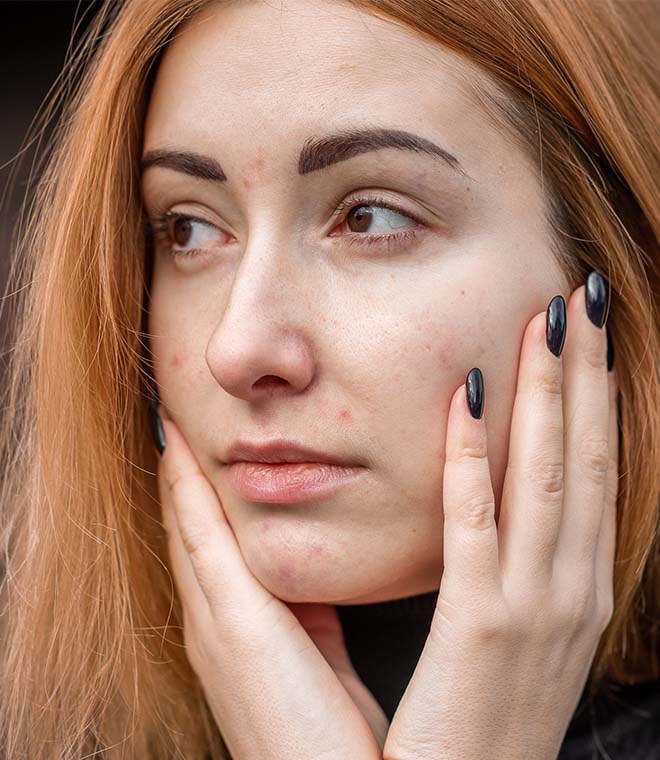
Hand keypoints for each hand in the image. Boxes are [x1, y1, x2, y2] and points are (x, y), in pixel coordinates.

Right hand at [156, 409, 387, 759]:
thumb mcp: (319, 662)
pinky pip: (202, 538)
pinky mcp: (234, 623)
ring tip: (172, 425)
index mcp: (235, 630)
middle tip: (175, 424)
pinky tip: (181, 448)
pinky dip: (188, 492)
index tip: (199, 453)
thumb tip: (319, 588)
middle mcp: (211, 622)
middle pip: (188, 532)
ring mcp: (214, 622)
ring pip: (187, 528)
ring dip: (179, 475)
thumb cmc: (330, 734)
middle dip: (180, 479)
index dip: (200, 499)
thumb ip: (314, 621)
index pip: (209, 549)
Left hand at [383, 279, 618, 759]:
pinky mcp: (482, 629)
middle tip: (579, 298)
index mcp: (574, 590)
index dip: (595, 400)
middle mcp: (571, 591)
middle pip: (586, 458)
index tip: (584, 339)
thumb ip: (503, 564)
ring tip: (547, 319)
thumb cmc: (475, 718)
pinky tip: (463, 396)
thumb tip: (486, 496)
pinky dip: (473, 458)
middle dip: (584, 373)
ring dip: (549, 391)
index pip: (593, 475)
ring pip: (548, 476)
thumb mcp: (507, 633)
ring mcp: (535, 610)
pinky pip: (476, 526)